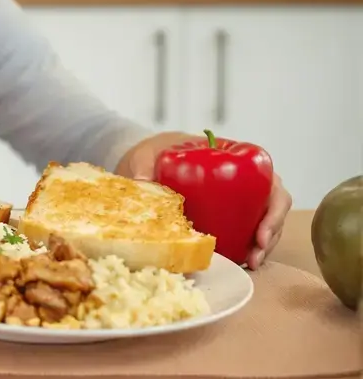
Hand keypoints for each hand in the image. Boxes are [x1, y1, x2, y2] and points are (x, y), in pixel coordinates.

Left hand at [115, 131, 291, 269]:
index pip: (269, 180)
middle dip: (270, 233)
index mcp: (235, 159)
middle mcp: (243, 178)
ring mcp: (237, 196)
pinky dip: (247, 246)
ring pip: (263, 220)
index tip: (259, 233)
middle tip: (255, 257)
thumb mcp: (147, 155)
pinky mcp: (227, 213)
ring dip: (262, 245)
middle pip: (272, 205)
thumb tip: (143, 182)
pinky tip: (240, 261)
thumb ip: (144, 166)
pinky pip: (246, 230)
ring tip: (250, 263)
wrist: (148, 161)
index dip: (274, 208)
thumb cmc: (155, 152)